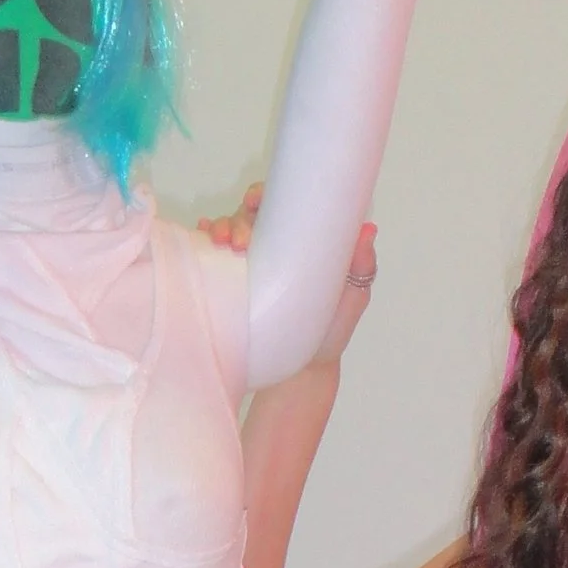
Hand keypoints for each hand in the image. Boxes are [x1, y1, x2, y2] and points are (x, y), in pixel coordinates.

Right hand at [197, 179, 377, 363]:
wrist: (304, 373)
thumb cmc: (329, 331)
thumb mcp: (352, 299)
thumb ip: (362, 268)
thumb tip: (367, 231)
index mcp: (301, 241)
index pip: (282, 204)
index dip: (265, 194)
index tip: (255, 200)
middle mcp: (273, 245)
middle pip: (250, 216)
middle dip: (239, 219)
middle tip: (239, 242)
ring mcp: (251, 264)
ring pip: (229, 232)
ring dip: (221, 229)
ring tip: (221, 243)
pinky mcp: (234, 284)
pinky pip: (213, 257)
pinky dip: (203, 242)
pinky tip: (200, 236)